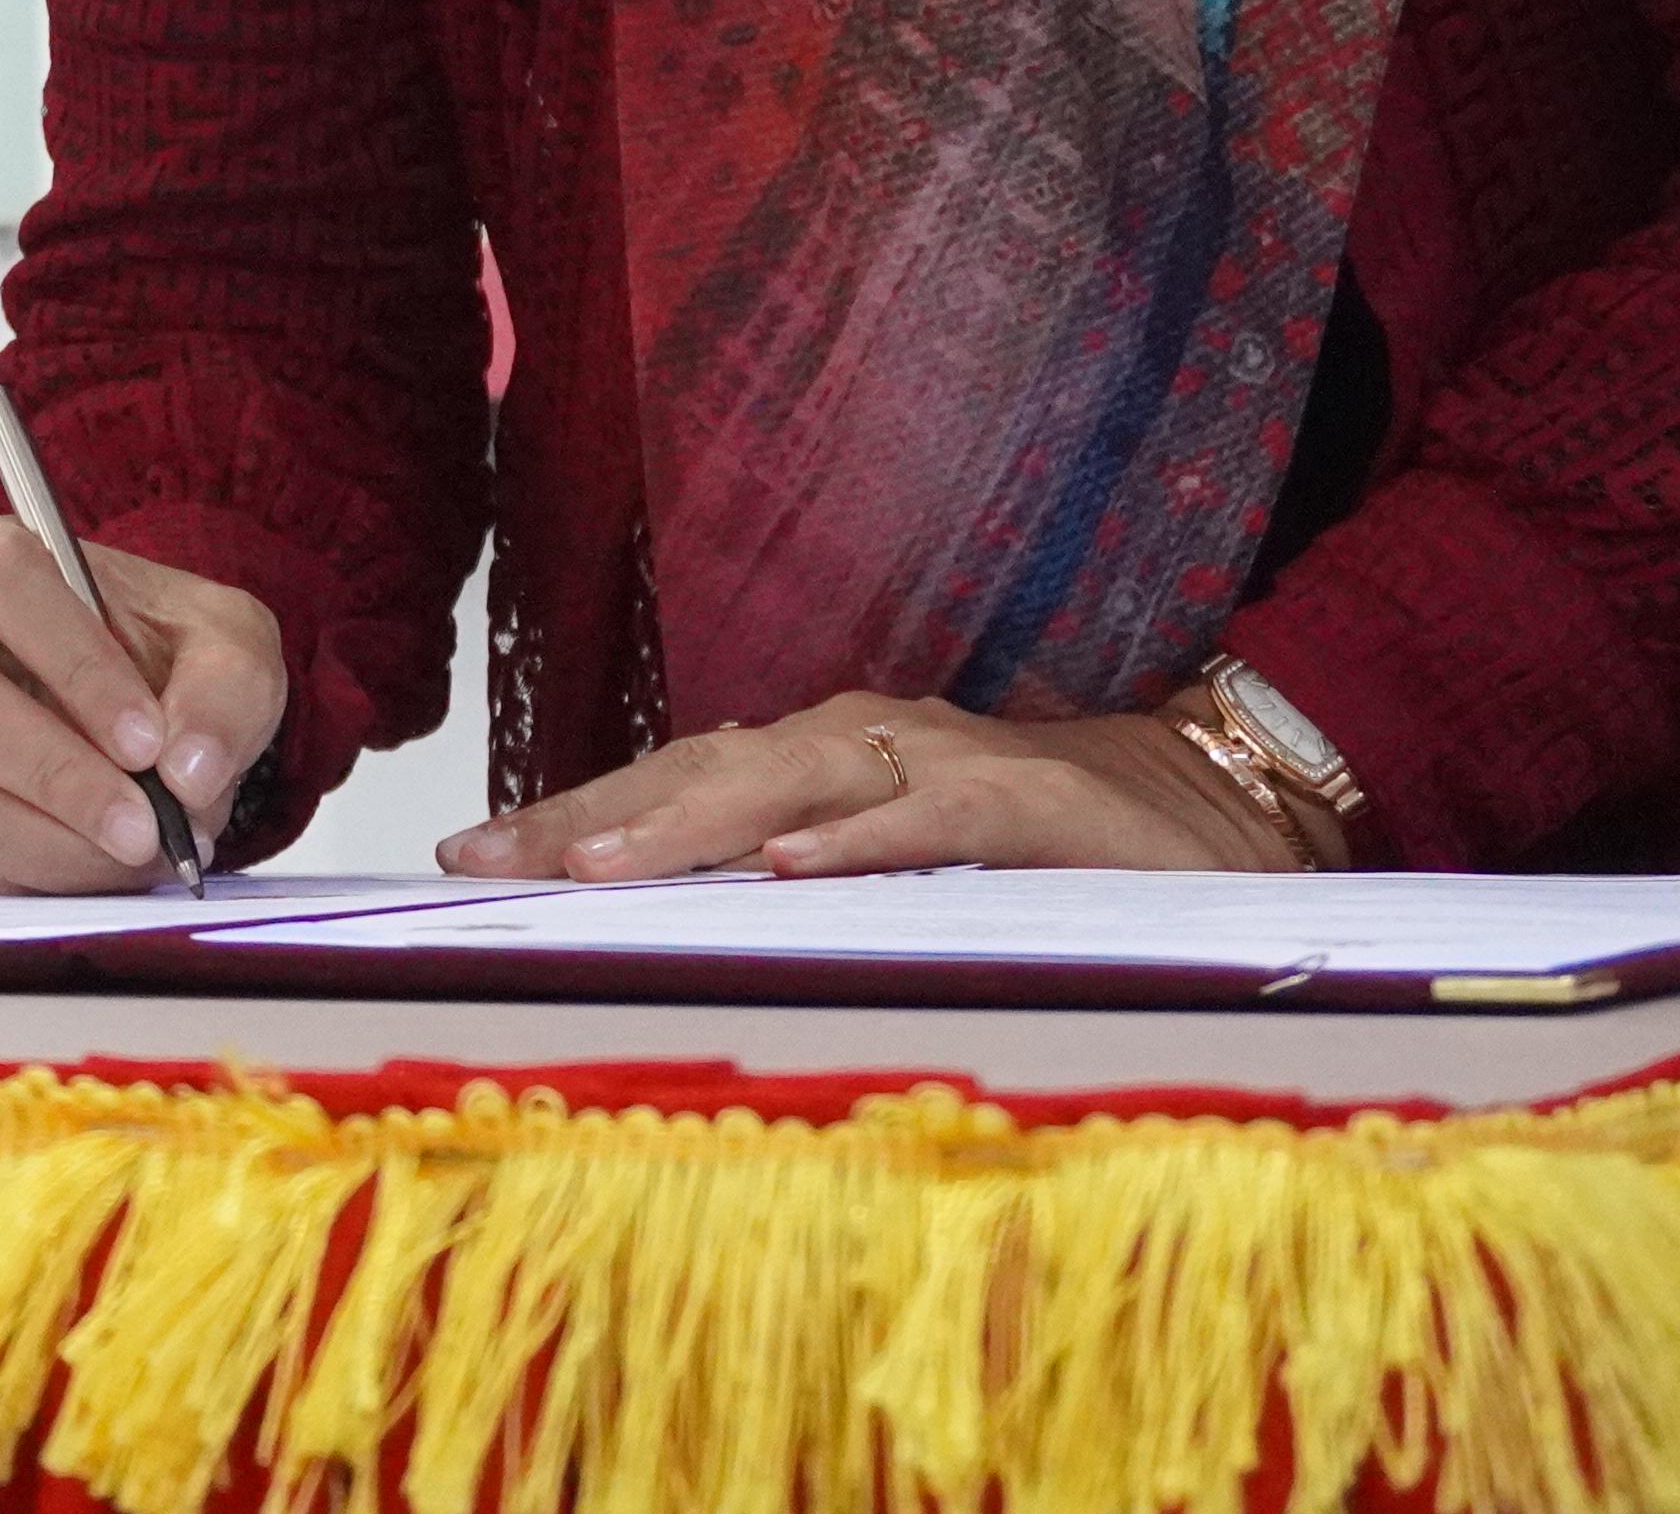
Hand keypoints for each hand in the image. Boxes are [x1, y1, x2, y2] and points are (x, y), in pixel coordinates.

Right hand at [0, 517, 286, 892]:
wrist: (148, 707)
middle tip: (145, 823)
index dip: (73, 664)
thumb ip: (225, 691)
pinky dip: (52, 872)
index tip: (146, 739)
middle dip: (55, 772)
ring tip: (143, 850)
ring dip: (54, 839)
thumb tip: (189, 772)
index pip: (3, 586)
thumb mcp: (227, 643)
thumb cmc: (165, 650)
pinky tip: (116, 866)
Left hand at [443, 691, 1333, 880]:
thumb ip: (801, 889)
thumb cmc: (1042, 847)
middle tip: (489, 865)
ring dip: (690, 821)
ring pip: (792, 779)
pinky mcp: (1030, 799)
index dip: (569, 815)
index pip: (670, 781)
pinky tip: (790, 867)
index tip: (463, 858)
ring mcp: (944, 760)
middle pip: (700, 769)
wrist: (1217, 801)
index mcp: (821, 759)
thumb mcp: (903, 873)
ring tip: (601, 870)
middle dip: (587, 817)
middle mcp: (863, 740)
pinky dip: (858, 836)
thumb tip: (668, 940)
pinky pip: (930, 814)